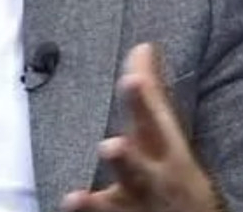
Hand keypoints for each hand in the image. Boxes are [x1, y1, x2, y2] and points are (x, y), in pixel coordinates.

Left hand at [61, 44, 222, 211]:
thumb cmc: (175, 174)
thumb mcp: (168, 135)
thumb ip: (150, 94)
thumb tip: (142, 46)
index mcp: (165, 150)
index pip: (155, 120)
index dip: (143, 101)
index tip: (132, 79)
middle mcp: (154, 178)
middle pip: (140, 167)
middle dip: (127, 158)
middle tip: (111, 146)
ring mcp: (137, 204)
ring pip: (120, 202)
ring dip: (99, 200)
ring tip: (76, 195)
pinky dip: (86, 211)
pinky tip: (67, 202)